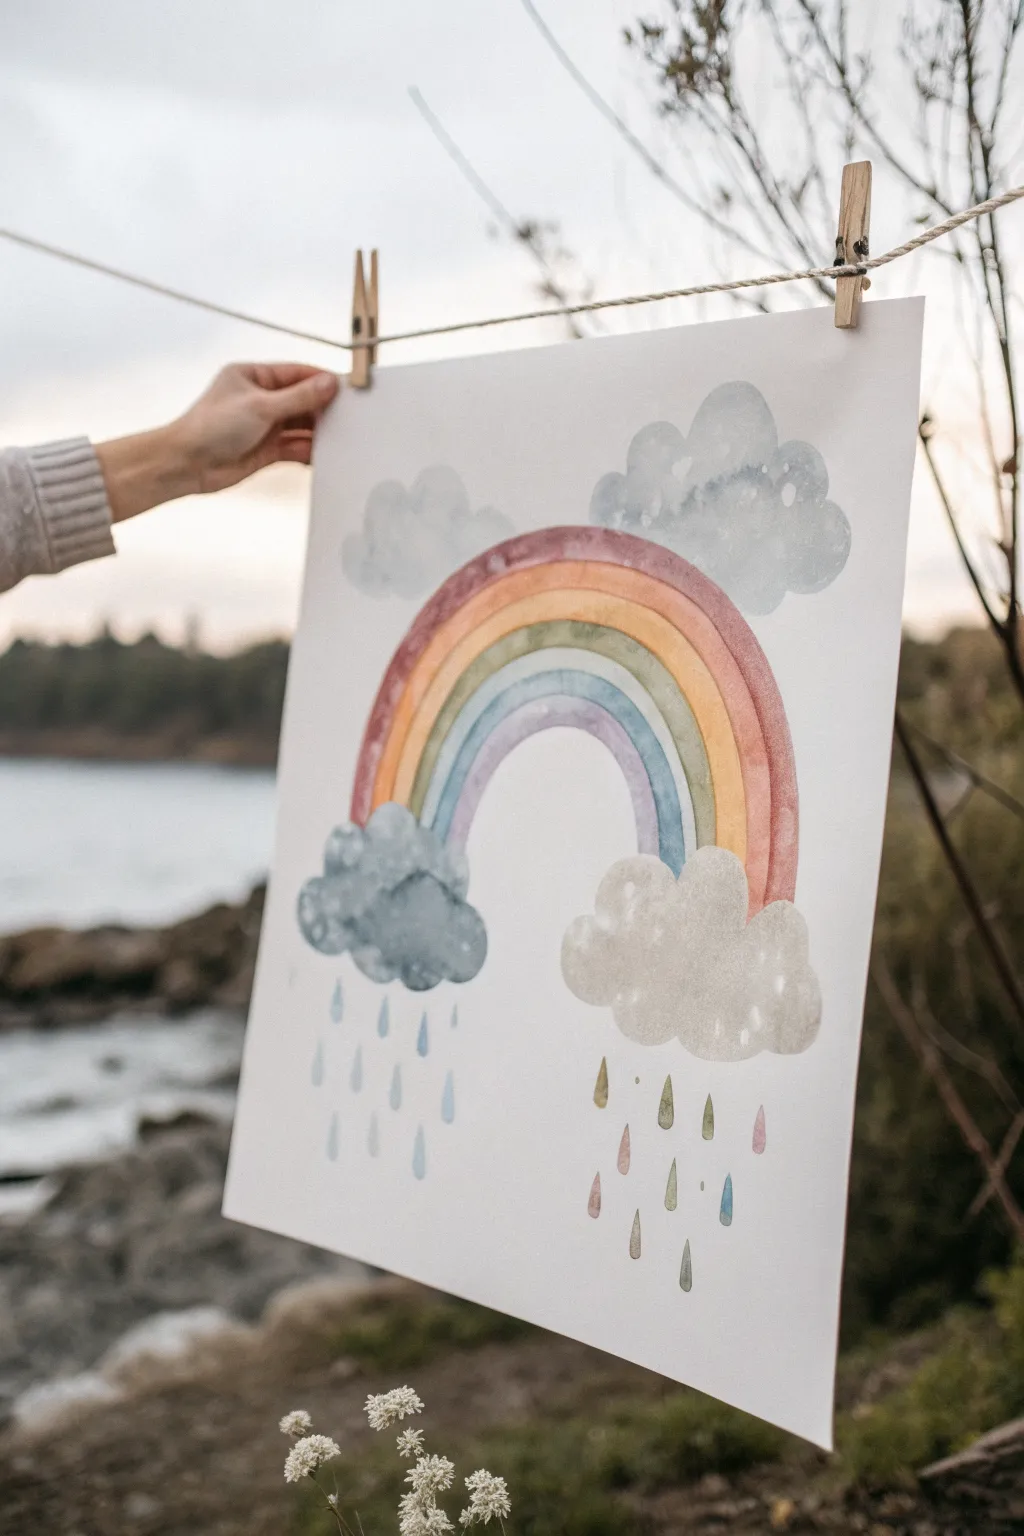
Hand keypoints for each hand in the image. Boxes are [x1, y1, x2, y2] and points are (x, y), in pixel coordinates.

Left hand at [95, 362, 339, 523]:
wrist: (186, 464)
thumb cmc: (210, 427)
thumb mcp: (260, 406)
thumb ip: (298, 397)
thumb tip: (328, 384)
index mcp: (253, 376)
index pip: (297, 373)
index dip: (322, 380)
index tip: (346, 387)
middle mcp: (260, 399)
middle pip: (302, 399)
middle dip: (323, 408)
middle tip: (350, 415)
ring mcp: (264, 425)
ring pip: (301, 425)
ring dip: (318, 431)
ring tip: (341, 437)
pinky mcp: (267, 449)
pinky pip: (296, 447)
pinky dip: (310, 450)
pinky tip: (324, 454)